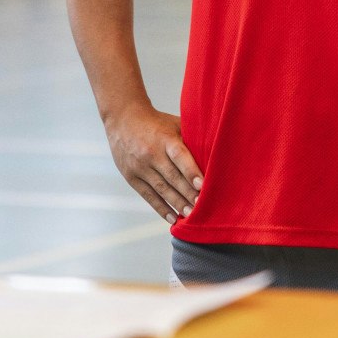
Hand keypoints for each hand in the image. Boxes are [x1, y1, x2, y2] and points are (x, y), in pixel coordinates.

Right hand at [103, 106, 201, 224]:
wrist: (123, 119)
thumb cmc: (157, 123)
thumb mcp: (174, 124)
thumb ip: (191, 138)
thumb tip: (214, 153)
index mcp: (165, 139)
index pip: (179, 156)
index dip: (191, 171)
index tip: (202, 186)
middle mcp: (151, 153)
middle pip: (172, 177)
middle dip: (188, 194)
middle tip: (202, 208)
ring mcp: (139, 167)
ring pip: (161, 189)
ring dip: (176, 204)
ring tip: (190, 216)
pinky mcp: (131, 177)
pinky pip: (148, 195)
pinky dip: (160, 208)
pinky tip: (172, 218)